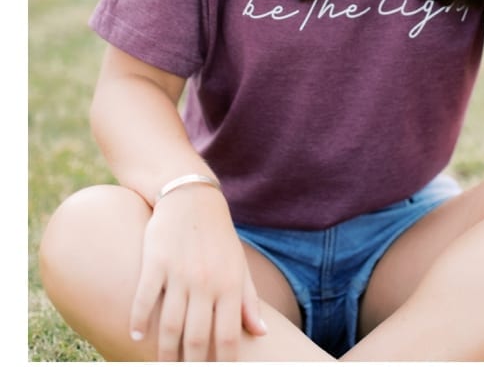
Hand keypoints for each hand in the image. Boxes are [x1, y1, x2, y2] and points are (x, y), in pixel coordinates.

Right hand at [129, 186, 267, 360]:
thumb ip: (248, 301)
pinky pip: (145, 298)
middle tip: (185, 378)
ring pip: (170, 324)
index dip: (222, 362)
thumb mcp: (239, 266)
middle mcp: (207, 282)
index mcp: (230, 285)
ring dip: (164, 351)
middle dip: (191, 364)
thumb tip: (260, 334)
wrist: (192, 199)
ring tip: (161, 366)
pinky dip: (139, 320)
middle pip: (197, 336)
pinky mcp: (156, 262)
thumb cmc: (218, 238)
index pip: (228, 335)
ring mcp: (180, 273)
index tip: (215, 377)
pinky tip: (136, 336)